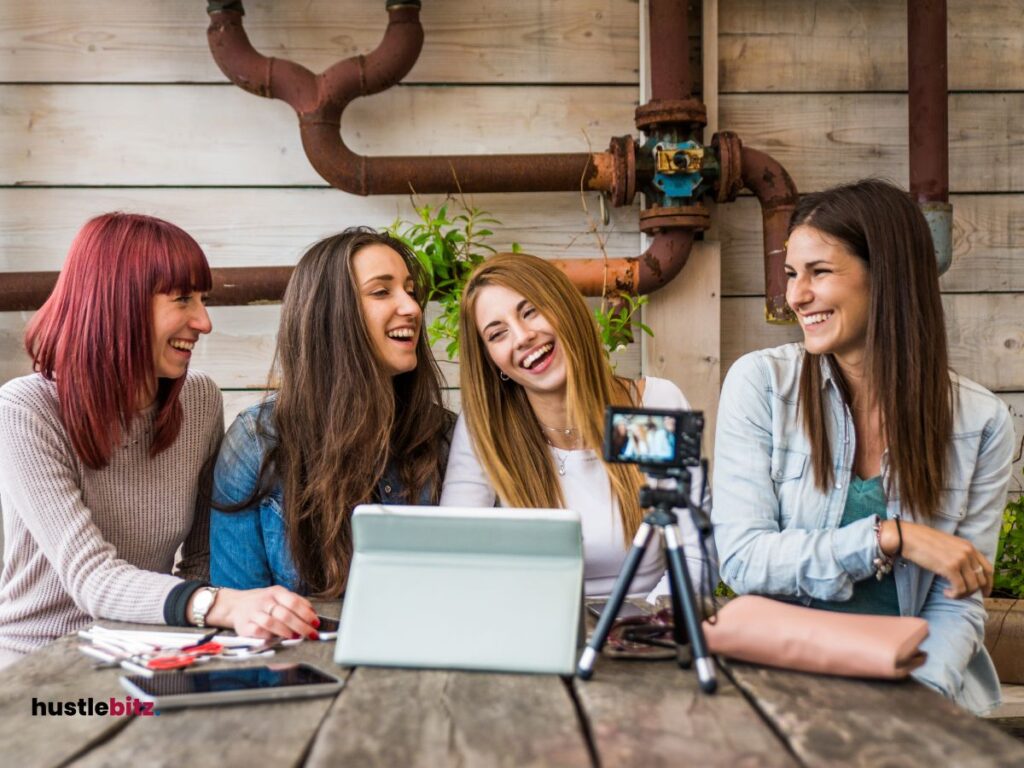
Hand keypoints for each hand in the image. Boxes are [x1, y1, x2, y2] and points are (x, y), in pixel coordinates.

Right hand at [201, 586, 319, 639]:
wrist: (235, 605)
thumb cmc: (264, 602)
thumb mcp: (279, 595)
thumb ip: (295, 602)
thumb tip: (313, 613)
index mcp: (276, 592)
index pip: (294, 602)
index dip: (307, 614)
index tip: (316, 624)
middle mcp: (265, 601)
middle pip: (285, 614)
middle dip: (301, 626)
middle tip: (311, 635)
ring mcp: (253, 613)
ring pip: (271, 623)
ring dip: (286, 632)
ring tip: (296, 638)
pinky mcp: (244, 625)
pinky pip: (257, 632)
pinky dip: (268, 636)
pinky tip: (276, 640)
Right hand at [882, 520, 992, 598]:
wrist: (908, 537)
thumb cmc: (923, 541)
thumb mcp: (948, 545)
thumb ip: (960, 555)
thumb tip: (965, 573)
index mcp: (969, 546)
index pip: (988, 569)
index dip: (988, 584)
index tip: (984, 593)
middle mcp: (968, 552)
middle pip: (981, 580)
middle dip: (973, 592)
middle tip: (961, 595)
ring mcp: (960, 560)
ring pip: (972, 586)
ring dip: (962, 594)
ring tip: (951, 593)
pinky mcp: (950, 568)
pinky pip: (960, 588)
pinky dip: (955, 595)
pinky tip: (946, 593)